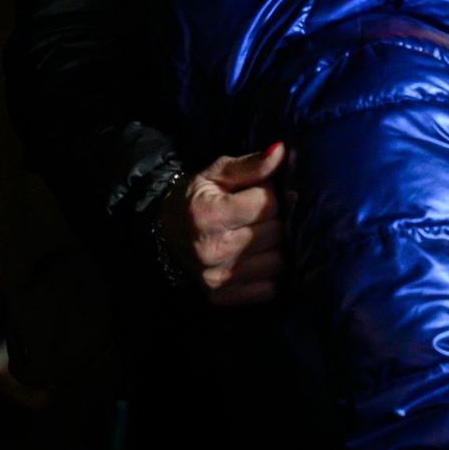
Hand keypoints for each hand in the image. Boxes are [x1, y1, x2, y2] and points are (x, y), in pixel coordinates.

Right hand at [157, 143, 286, 304]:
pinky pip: (270, 287)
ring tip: (259, 236)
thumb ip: (251, 164)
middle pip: (276, 232)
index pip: (267, 203)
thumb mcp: (218, 173)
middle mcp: (211, 250)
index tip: (261, 193)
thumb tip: (282, 151)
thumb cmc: (199, 198)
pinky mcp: (222, 298)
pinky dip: (270, 272)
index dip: (271, 195)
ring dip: (276, 247)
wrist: (167, 233)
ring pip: (278, 261)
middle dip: (276, 220)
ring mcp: (217, 278)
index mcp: (207, 215)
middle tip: (261, 216)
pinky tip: (258, 258)